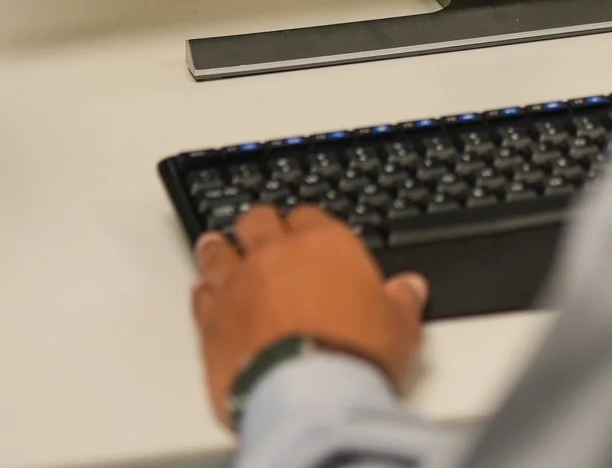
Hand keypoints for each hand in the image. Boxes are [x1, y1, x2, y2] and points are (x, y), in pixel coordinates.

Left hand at [191, 205, 428, 427]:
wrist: (308, 397)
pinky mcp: (210, 321)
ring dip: (220, 248)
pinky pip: (201, 295)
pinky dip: (203, 292)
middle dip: (259, 224)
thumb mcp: (399, 327)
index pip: (311, 215)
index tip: (308, 232)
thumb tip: (410, 289)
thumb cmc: (355, 354)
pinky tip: (204, 291)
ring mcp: (238, 286)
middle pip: (258, 220)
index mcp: (325, 245)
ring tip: (218, 244)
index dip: (308, 224)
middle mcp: (276, 255)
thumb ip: (400, 301)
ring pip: (219, 251)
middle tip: (261, 230)